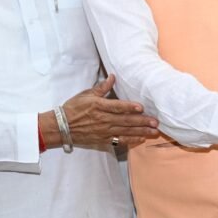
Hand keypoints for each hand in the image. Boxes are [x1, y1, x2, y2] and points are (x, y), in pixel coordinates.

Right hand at [42, 75, 159, 149]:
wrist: (61, 127)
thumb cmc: (73, 108)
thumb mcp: (86, 94)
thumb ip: (101, 87)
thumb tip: (112, 76)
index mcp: (99, 106)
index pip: (117, 107)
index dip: (129, 107)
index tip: (141, 107)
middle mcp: (103, 120)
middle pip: (125, 121)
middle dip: (142, 121)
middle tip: (156, 122)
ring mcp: (103, 131)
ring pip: (125, 132)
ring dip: (141, 131)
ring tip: (154, 131)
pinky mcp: (103, 140)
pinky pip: (119, 141)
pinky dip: (130, 140)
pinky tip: (141, 139)